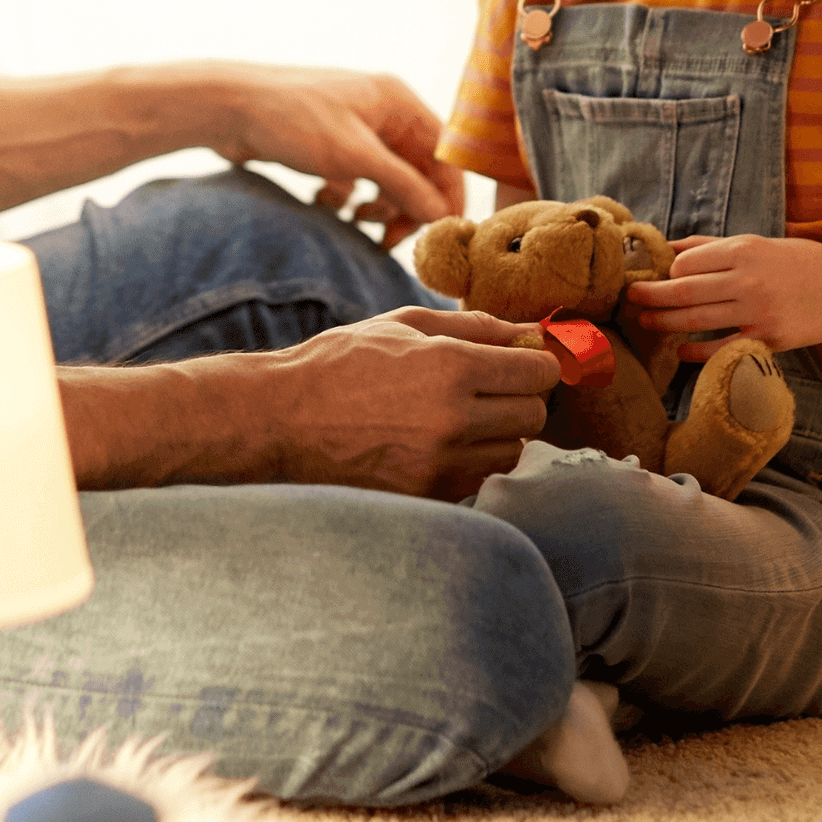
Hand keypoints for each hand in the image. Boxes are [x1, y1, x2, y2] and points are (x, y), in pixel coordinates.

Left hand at [199, 63, 465, 247]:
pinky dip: (345, 198)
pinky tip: (323, 200)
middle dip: (405, 207)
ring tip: (355, 220)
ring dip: (376, 206)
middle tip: (388, 240)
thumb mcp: (354, 156)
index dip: (446, 194)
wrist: (227, 108)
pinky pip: (354, 180)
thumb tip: (441, 215)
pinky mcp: (329, 147)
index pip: (443, 153)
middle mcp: (381, 112)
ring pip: (384, 180)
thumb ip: (403, 185)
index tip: (441, 233)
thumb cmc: (293, 120)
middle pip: (415, 171)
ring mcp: (354, 129)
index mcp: (397, 102)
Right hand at [264, 306, 559, 499]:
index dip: (536, 362)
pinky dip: (470, 462)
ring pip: (511, 452)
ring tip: (459, 416)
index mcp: (450, 367)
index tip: (522, 360)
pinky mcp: (426, 496)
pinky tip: (438, 443)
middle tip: (491, 386)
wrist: (282, 420)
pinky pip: (477, 479)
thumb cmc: (341, 363)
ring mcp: (440, 465)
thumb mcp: (404, 325)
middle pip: (533, 415)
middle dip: (521, 397)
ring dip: (499, 434)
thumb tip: (529, 331)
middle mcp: (453, 420)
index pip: (538, 372)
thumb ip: (473, 327)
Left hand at [622, 233, 821, 357]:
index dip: (666, 271)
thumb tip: (670, 246)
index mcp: (743, 250)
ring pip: (696, 319)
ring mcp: (757, 312)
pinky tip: (679, 350)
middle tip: (629, 299)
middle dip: (650, 296)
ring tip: (644, 322)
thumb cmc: (799, 262)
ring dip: (664, 323)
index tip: (656, 276)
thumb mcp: (758, 243)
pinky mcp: (768, 340)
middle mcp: (747, 279)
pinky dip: (695, 351)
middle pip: (684, 290)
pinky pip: (721, 348)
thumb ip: (713, 245)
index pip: (687, 262)